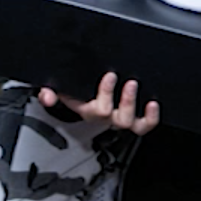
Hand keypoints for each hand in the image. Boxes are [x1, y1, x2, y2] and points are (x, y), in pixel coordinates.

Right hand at [38, 71, 158, 136]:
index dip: (106, 94)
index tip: (110, 76)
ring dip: (139, 111)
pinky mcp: (133, 116)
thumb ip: (49, 91)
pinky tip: (154, 105)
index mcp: (88, 110)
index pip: (98, 109)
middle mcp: (106, 117)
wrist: (82, 93)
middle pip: (118, 119)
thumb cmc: (72, 89)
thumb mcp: (60, 88)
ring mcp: (120, 118)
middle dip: (126, 102)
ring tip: (144, 96)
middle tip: (130, 83)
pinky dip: (151, 118)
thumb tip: (47, 96)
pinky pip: (144, 125)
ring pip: (132, 125)